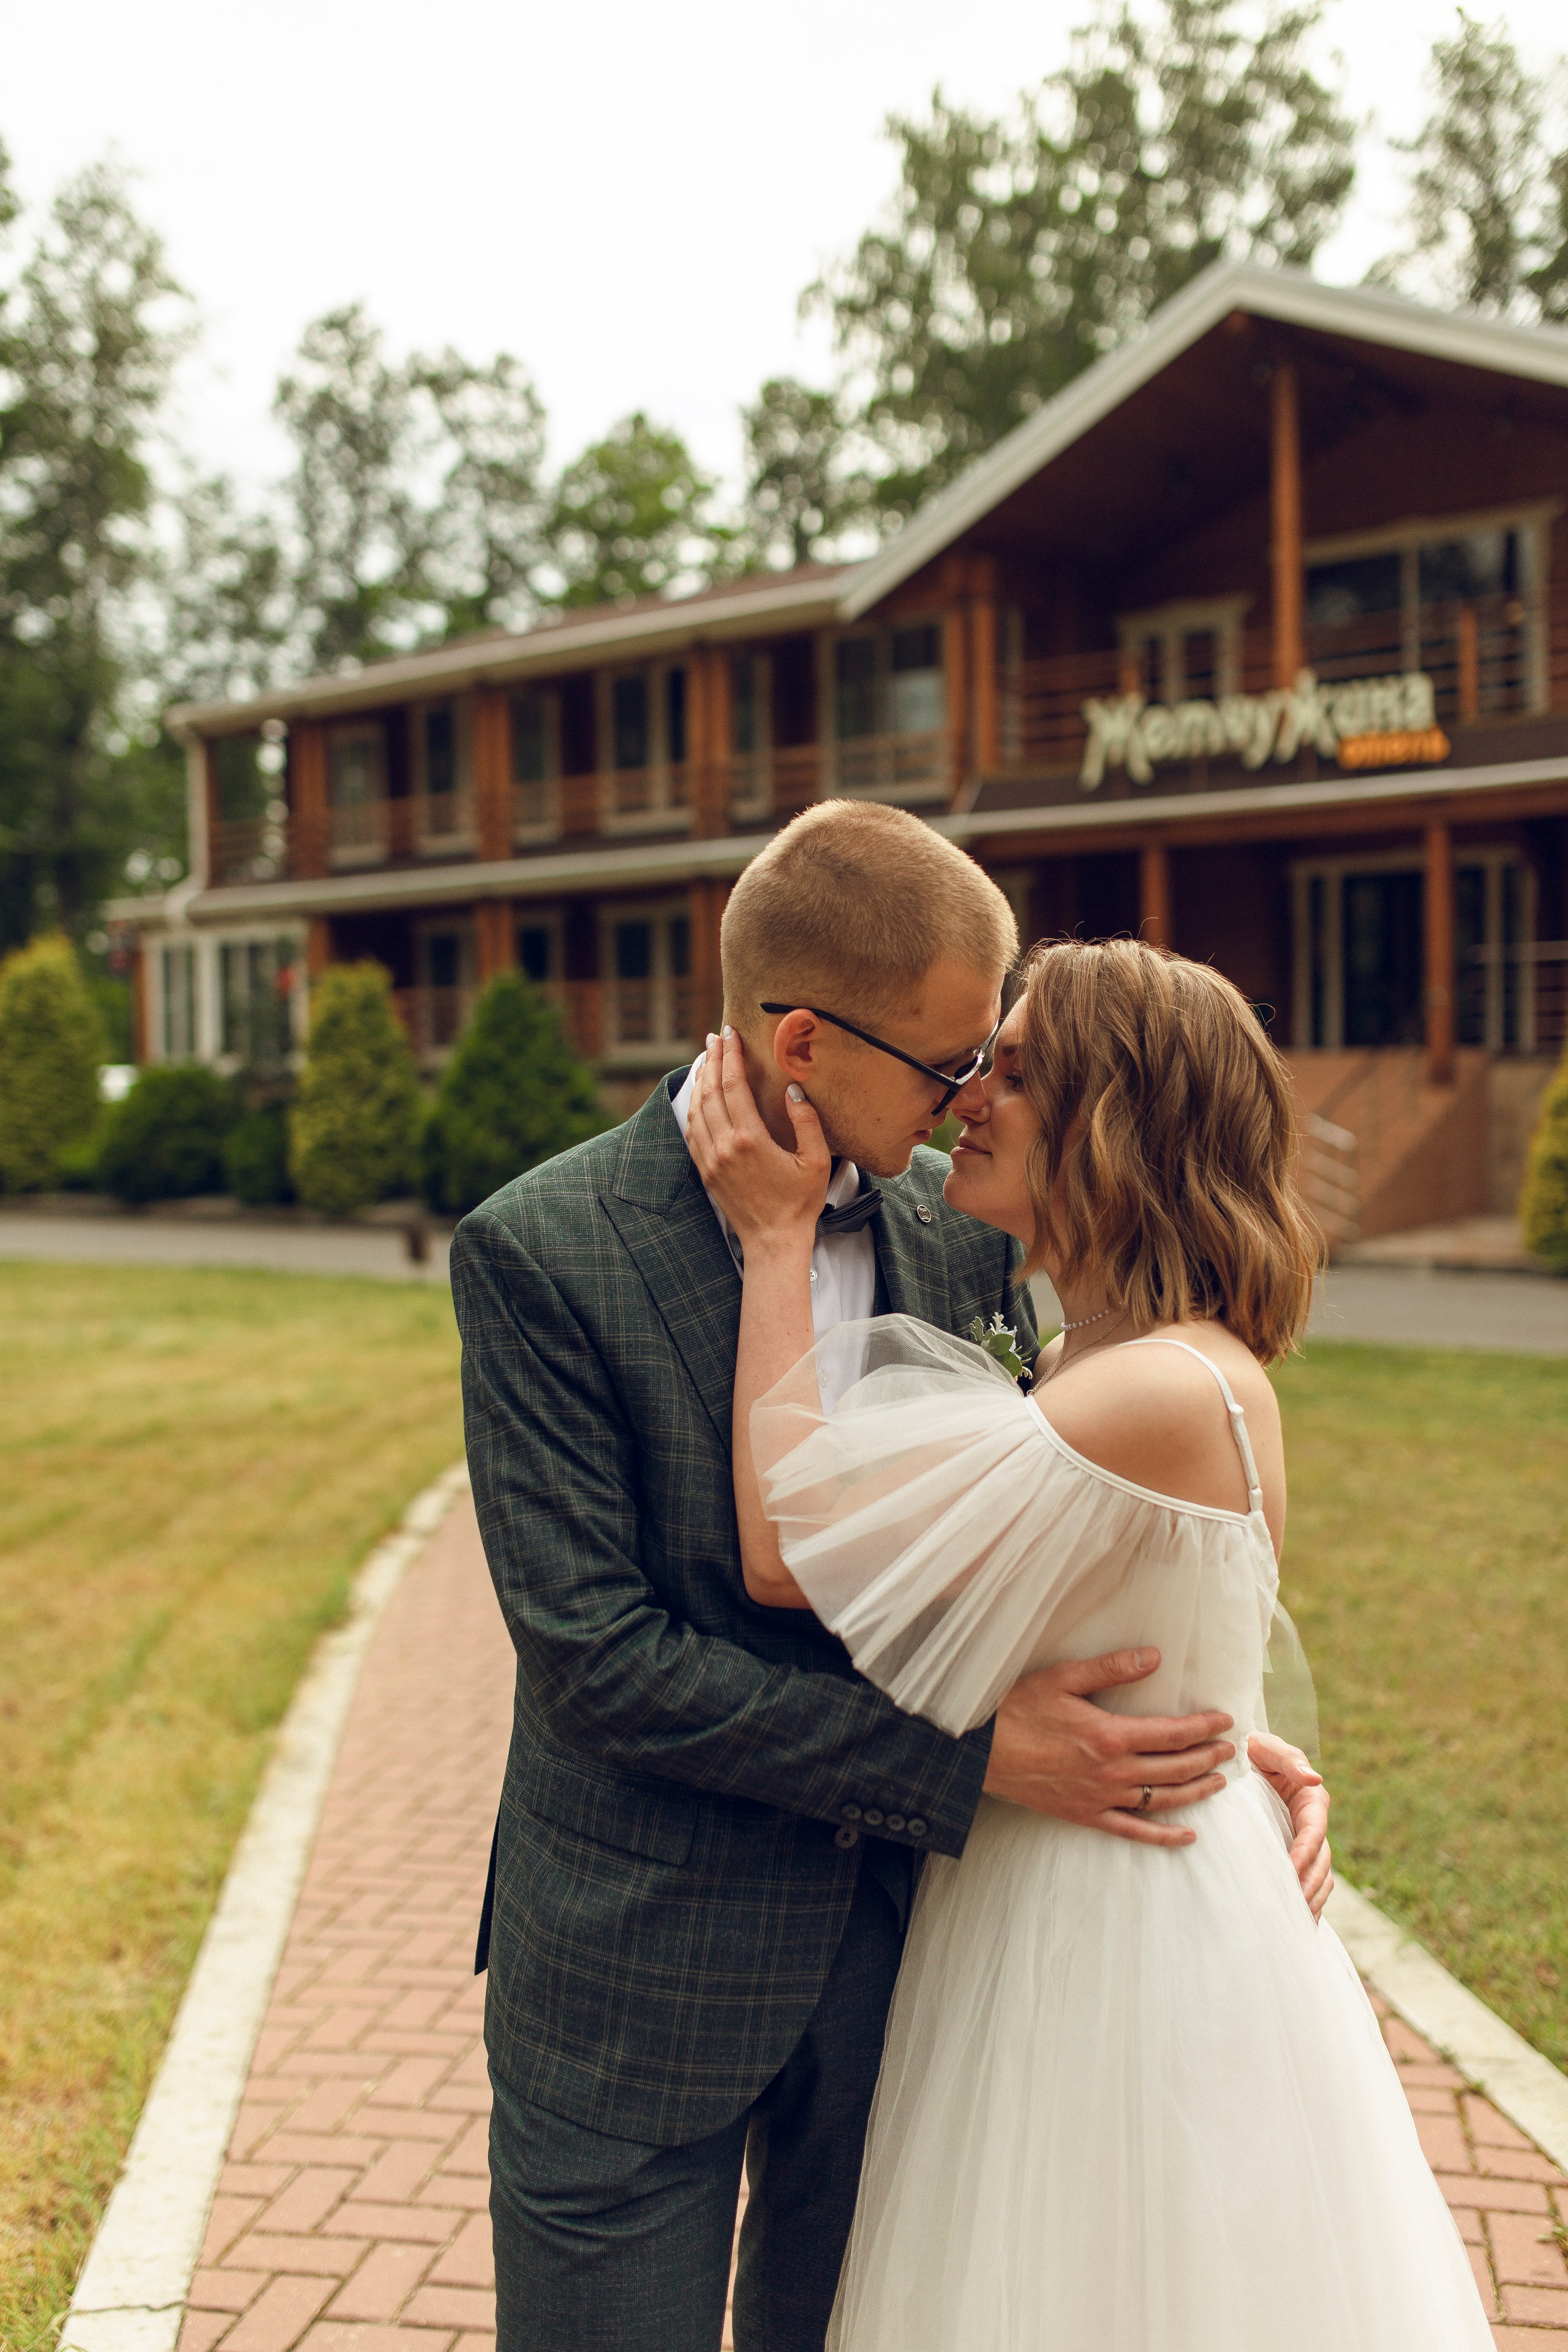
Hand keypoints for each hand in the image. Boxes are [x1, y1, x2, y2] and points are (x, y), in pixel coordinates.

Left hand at [686, 1028, 830, 1247]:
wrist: (773, 1241)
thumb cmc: (800, 1203)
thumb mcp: (816, 1161)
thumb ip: (807, 1122)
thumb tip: (793, 1089)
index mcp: (750, 1139)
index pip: (733, 1085)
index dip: (730, 1056)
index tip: (730, 1034)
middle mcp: (724, 1146)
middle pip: (709, 1091)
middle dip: (712, 1060)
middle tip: (715, 1037)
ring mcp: (710, 1160)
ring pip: (696, 1109)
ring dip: (699, 1081)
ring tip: (706, 1059)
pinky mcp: (705, 1172)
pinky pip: (692, 1131)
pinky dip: (693, 1107)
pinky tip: (700, 1097)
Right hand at [984, 1649, 1235, 1848]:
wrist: (980, 1752)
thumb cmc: (1018, 1709)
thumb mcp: (1063, 1678)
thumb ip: (1111, 1668)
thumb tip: (1154, 1657)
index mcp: (1110, 1735)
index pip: (1172, 1733)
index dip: (1204, 1727)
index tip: (1225, 1721)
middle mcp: (1112, 1772)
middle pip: (1175, 1767)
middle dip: (1208, 1757)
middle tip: (1229, 1749)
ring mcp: (1101, 1798)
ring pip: (1162, 1799)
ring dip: (1196, 1790)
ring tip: (1218, 1780)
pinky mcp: (1086, 1816)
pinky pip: (1133, 1831)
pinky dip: (1163, 1837)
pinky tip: (1186, 1836)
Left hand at [1248, 1731, 1332, 1918]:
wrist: (1238, 1756)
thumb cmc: (1252, 1748)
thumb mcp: (1269, 1747)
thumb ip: (1290, 1759)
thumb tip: (1315, 1778)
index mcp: (1311, 1800)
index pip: (1313, 1832)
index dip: (1305, 1853)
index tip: (1291, 1872)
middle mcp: (1313, 1824)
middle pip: (1320, 1860)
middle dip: (1310, 1884)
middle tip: (1294, 1906)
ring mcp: (1305, 1841)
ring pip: (1320, 1875)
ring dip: (1313, 1898)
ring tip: (1299, 1921)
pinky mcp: (1294, 1852)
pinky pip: (1309, 1880)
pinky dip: (1310, 1901)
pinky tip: (1301, 1923)